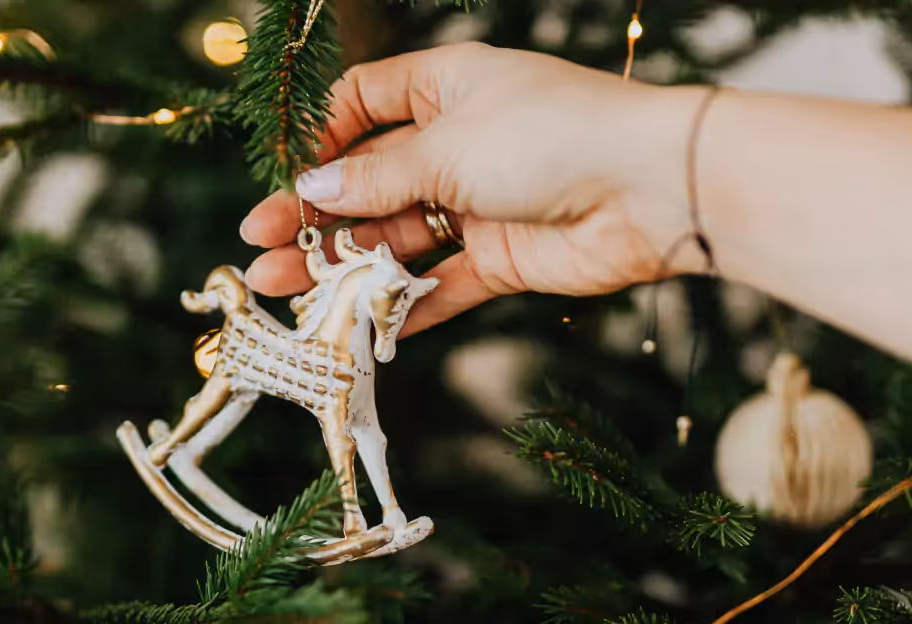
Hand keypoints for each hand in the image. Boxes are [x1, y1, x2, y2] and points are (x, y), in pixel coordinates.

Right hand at [240, 43, 714, 334]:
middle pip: (370, 181)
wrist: (651, 189)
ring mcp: (479, 203)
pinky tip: (354, 328)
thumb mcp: (447, 148)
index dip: (320, 140)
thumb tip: (311, 191)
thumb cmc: (553, 136)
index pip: (364, 104)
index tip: (283, 176)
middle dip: (314, 215)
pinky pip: (439, 285)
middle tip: (260, 246)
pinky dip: (400, 306)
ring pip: (396, 237)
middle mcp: (458, 143)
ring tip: (285, 291)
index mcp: (445, 88)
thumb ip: (377, 181)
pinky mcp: (502, 258)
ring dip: (342, 264)